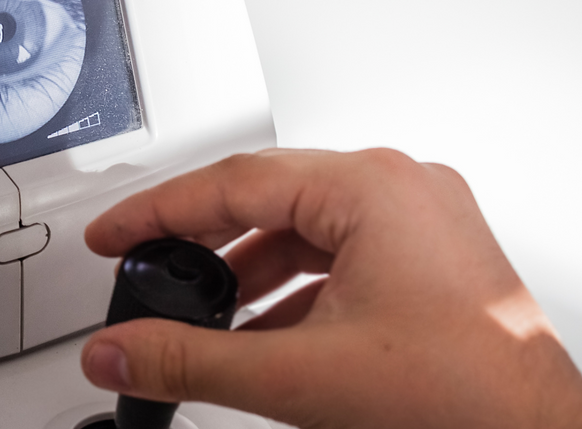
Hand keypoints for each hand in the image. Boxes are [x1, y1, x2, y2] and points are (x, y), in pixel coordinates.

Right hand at [79, 148, 581, 428]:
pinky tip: (264, 332)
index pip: (232, 181)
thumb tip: (119, 352)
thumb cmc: (466, 400)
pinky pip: (343, 253)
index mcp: (372, 190)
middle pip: (268, 196)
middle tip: (145, 263)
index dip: (158, 213)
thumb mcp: (297, 378)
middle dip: (200, 241)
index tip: (115, 236)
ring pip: (306, 226)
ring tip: (201, 313)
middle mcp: (403, 189)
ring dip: (247, 270)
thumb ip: (190, 360)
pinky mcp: (437, 258)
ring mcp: (426, 221)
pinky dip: (294, 288)